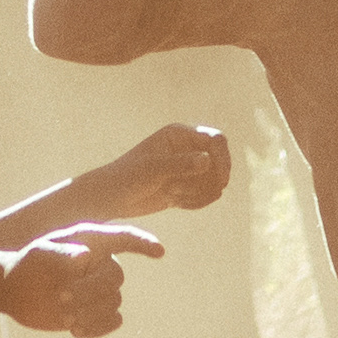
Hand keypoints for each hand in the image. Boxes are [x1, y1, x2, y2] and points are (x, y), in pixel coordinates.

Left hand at [0, 222, 162, 337]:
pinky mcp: (96, 310)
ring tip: (64, 316)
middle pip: (115, 278)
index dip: (142, 244)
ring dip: (91, 312)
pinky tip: (75, 331)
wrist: (16, 290)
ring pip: (114, 302)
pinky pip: (113, 321)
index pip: (123, 239)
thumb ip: (60, 254)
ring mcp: (100, 288)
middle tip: (61, 297)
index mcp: (91, 242)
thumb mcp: (39, 254)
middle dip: (91, 290)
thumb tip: (84, 258)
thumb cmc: (27, 264)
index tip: (159, 252)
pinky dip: (98, 328)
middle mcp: (100, 264)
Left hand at [97, 122, 230, 215]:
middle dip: (206, 181)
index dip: (223, 159)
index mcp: (180, 134)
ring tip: (170, 194)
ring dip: (197, 193)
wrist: (114, 198)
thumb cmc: (128, 177)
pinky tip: (173, 202)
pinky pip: (207, 195)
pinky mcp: (188, 186)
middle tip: (178, 190)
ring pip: (215, 182)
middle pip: (220, 163)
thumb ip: (180, 164)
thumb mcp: (153, 169)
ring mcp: (189, 168)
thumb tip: (207, 160)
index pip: (216, 140)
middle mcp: (188, 148)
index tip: (222, 180)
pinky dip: (195, 202)